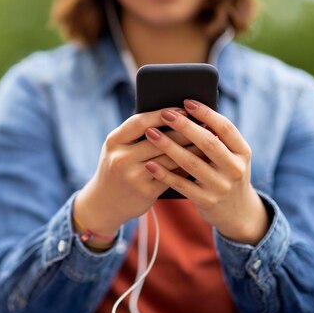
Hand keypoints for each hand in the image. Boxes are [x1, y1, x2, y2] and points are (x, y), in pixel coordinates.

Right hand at [74, 108, 202, 237]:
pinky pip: (171, 175)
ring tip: (208, 141)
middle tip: (204, 123)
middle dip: (185, 130)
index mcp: (114, 141)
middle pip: (159, 139)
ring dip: (191, 148)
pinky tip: (199, 160)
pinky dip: (187, 166)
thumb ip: (137, 135)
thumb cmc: (116, 169)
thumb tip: (174, 117)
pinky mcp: (145, 191)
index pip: (140, 122)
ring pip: (169, 158)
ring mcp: (133, 176)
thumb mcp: (117, 148)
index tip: (182, 109)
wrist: (104, 203)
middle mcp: (121, 158)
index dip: (162, 114)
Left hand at [143, 100, 268, 244]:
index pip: (226, 128)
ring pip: (191, 163)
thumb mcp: (230, 157)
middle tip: (165, 113)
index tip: (187, 101)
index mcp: (242, 152)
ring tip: (151, 133)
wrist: (236, 212)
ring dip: (169, 146)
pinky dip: (164, 173)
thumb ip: (216, 139)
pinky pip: (181, 184)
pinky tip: (150, 163)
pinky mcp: (206, 201)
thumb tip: (186, 112)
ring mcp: (221, 186)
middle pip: (208, 143)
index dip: (206, 113)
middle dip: (184, 126)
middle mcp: (235, 169)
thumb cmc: (225, 174)